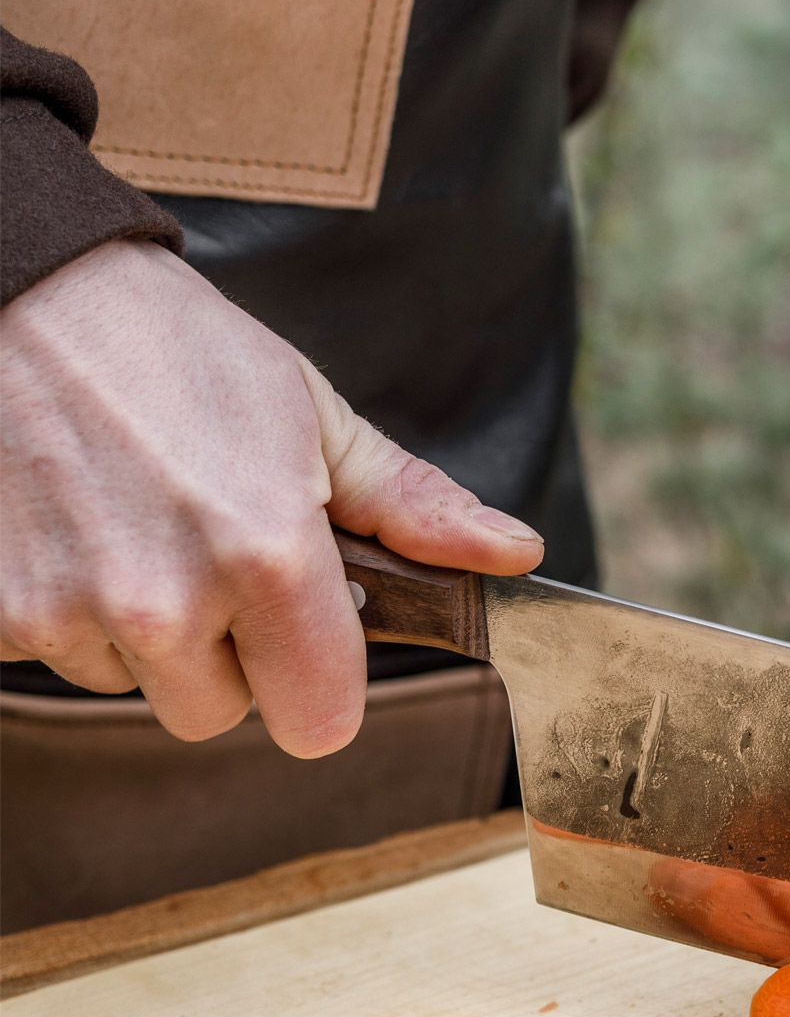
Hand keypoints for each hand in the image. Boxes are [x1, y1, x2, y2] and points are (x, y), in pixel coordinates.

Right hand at [0, 240, 543, 755]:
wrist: (29, 295)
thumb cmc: (174, 348)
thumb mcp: (312, 413)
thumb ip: (412, 505)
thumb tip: (511, 554)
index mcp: (267, 555)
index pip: (320, 721)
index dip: (319, 679)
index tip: (306, 631)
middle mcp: (167, 600)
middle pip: (222, 713)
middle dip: (227, 654)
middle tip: (209, 553)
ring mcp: (72, 612)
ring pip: (138, 685)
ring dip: (145, 633)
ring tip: (138, 523)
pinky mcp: (0, 614)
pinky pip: (61, 659)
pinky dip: (72, 612)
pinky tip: (81, 526)